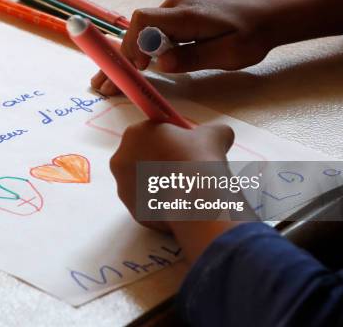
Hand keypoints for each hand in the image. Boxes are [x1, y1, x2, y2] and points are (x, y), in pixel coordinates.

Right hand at [91, 0, 342, 95]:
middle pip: (136, 29)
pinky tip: (131, 69)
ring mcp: (176, 10)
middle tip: (101, 84)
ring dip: (126, 57)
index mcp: (186, 14)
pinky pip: (153, 34)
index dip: (132, 45)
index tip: (132, 69)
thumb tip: (161, 64)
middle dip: (118, 58)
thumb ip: (193, 57)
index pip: (144, 22)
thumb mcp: (227, 53)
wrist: (267, 15)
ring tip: (108, 81)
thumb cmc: (252, 35)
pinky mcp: (179, 18)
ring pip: (141, 33)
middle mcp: (176, 6)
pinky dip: (140, 52)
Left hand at [110, 122, 234, 231]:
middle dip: (164, 163)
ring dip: (163, 185)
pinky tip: (183, 204)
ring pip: (146, 183)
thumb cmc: (199, 159)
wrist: (195, 198)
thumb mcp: (214, 134)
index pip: (153, 134)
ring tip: (188, 189)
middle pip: (145, 158)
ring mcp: (124, 187)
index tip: (187, 149)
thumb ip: (212, 131)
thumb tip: (221, 134)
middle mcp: (121, 159)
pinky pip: (150, 206)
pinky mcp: (132, 211)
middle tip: (188, 170)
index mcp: (135, 134)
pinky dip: (165, 205)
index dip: (172, 141)